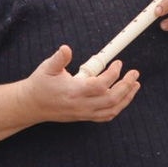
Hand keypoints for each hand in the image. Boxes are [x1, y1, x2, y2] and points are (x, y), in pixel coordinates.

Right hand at [19, 45, 140, 122]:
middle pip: (111, 99)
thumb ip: (59, 58)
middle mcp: (81, 104)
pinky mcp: (84, 117)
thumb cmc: (40, 84)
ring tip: (135, 85)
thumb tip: (66, 49)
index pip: (100, 85)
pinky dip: (118, 108)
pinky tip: (124, 98)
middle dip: (127, 86)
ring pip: (112, 110)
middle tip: (134, 73)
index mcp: (73, 91)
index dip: (113, 74)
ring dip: (127, 98)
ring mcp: (84, 113)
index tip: (118, 63)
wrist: (32, 105)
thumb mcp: (47, 67)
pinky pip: (106, 116)